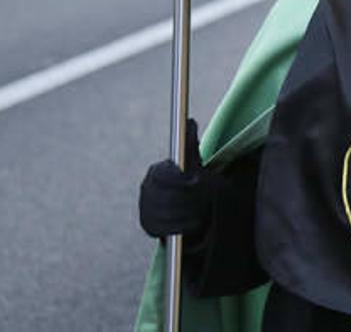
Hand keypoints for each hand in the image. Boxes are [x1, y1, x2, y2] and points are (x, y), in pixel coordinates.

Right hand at [138, 119, 213, 240]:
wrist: (184, 207)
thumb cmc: (191, 180)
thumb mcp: (193, 163)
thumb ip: (190, 144)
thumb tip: (189, 121)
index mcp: (156, 172)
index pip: (164, 175)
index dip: (181, 179)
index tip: (198, 180)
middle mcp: (146, 188)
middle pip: (165, 196)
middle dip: (187, 199)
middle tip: (205, 201)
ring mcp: (145, 207)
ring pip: (166, 213)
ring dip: (186, 215)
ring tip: (201, 215)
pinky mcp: (148, 225)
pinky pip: (163, 229)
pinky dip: (179, 229)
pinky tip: (192, 226)